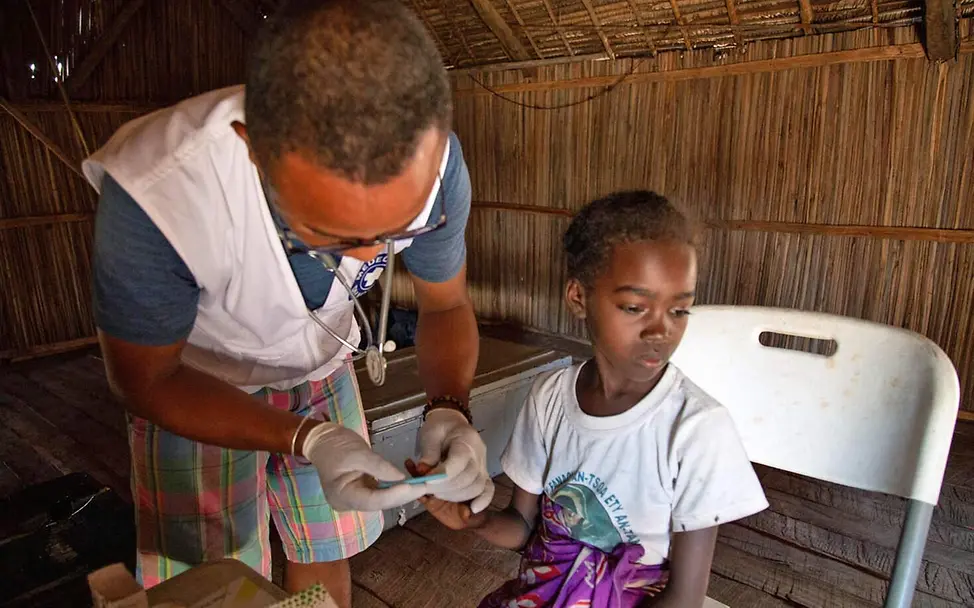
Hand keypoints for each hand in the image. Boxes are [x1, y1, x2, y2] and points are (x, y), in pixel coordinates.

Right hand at [302, 422, 428, 511]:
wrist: (321, 440)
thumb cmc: (335, 445)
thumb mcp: (358, 452)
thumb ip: (379, 467)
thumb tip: (401, 478)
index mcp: (341, 495)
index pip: (372, 500)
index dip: (395, 495)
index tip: (414, 487)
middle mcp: (347, 503)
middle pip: (379, 503)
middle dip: (402, 495)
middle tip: (425, 487)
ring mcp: (354, 499)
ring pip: (381, 500)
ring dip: (401, 493)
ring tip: (421, 486)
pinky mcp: (360, 492)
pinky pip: (379, 494)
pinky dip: (394, 489)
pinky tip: (409, 484)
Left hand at [418, 408, 494, 513]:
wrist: (452, 422)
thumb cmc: (440, 427)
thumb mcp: (430, 434)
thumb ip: (428, 454)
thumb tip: (422, 473)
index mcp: (466, 440)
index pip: (458, 462)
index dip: (441, 476)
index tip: (425, 481)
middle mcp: (479, 454)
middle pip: (468, 478)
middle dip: (446, 488)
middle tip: (427, 488)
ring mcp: (483, 465)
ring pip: (477, 487)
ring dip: (455, 496)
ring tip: (437, 493)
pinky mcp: (483, 474)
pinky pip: (488, 489)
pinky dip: (482, 501)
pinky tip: (472, 509)